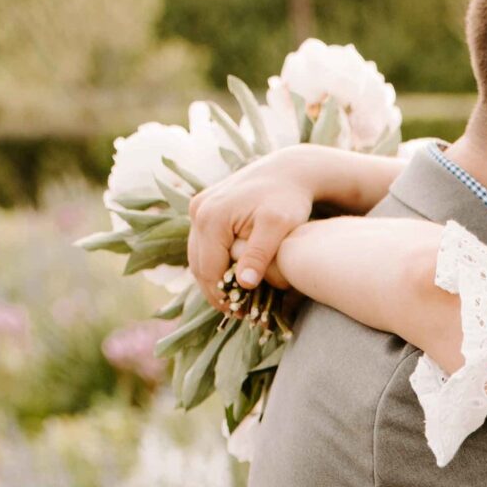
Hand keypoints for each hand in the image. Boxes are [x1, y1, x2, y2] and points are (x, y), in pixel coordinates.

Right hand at [187, 151, 330, 307]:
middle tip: (237, 314)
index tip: (241, 315)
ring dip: (213, 280)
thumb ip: (260, 254)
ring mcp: (198, 208)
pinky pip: (203, 245)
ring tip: (235, 300)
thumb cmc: (288, 199)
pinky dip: (214, 263)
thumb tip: (244, 284)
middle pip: (198, 265)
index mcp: (211, 217)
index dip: (222, 297)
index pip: (208, 270)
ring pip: (198, 256)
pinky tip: (232, 278)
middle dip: (215, 292)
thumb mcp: (278, 226)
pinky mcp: (204, 208)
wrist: (288, 171)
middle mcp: (198, 210)